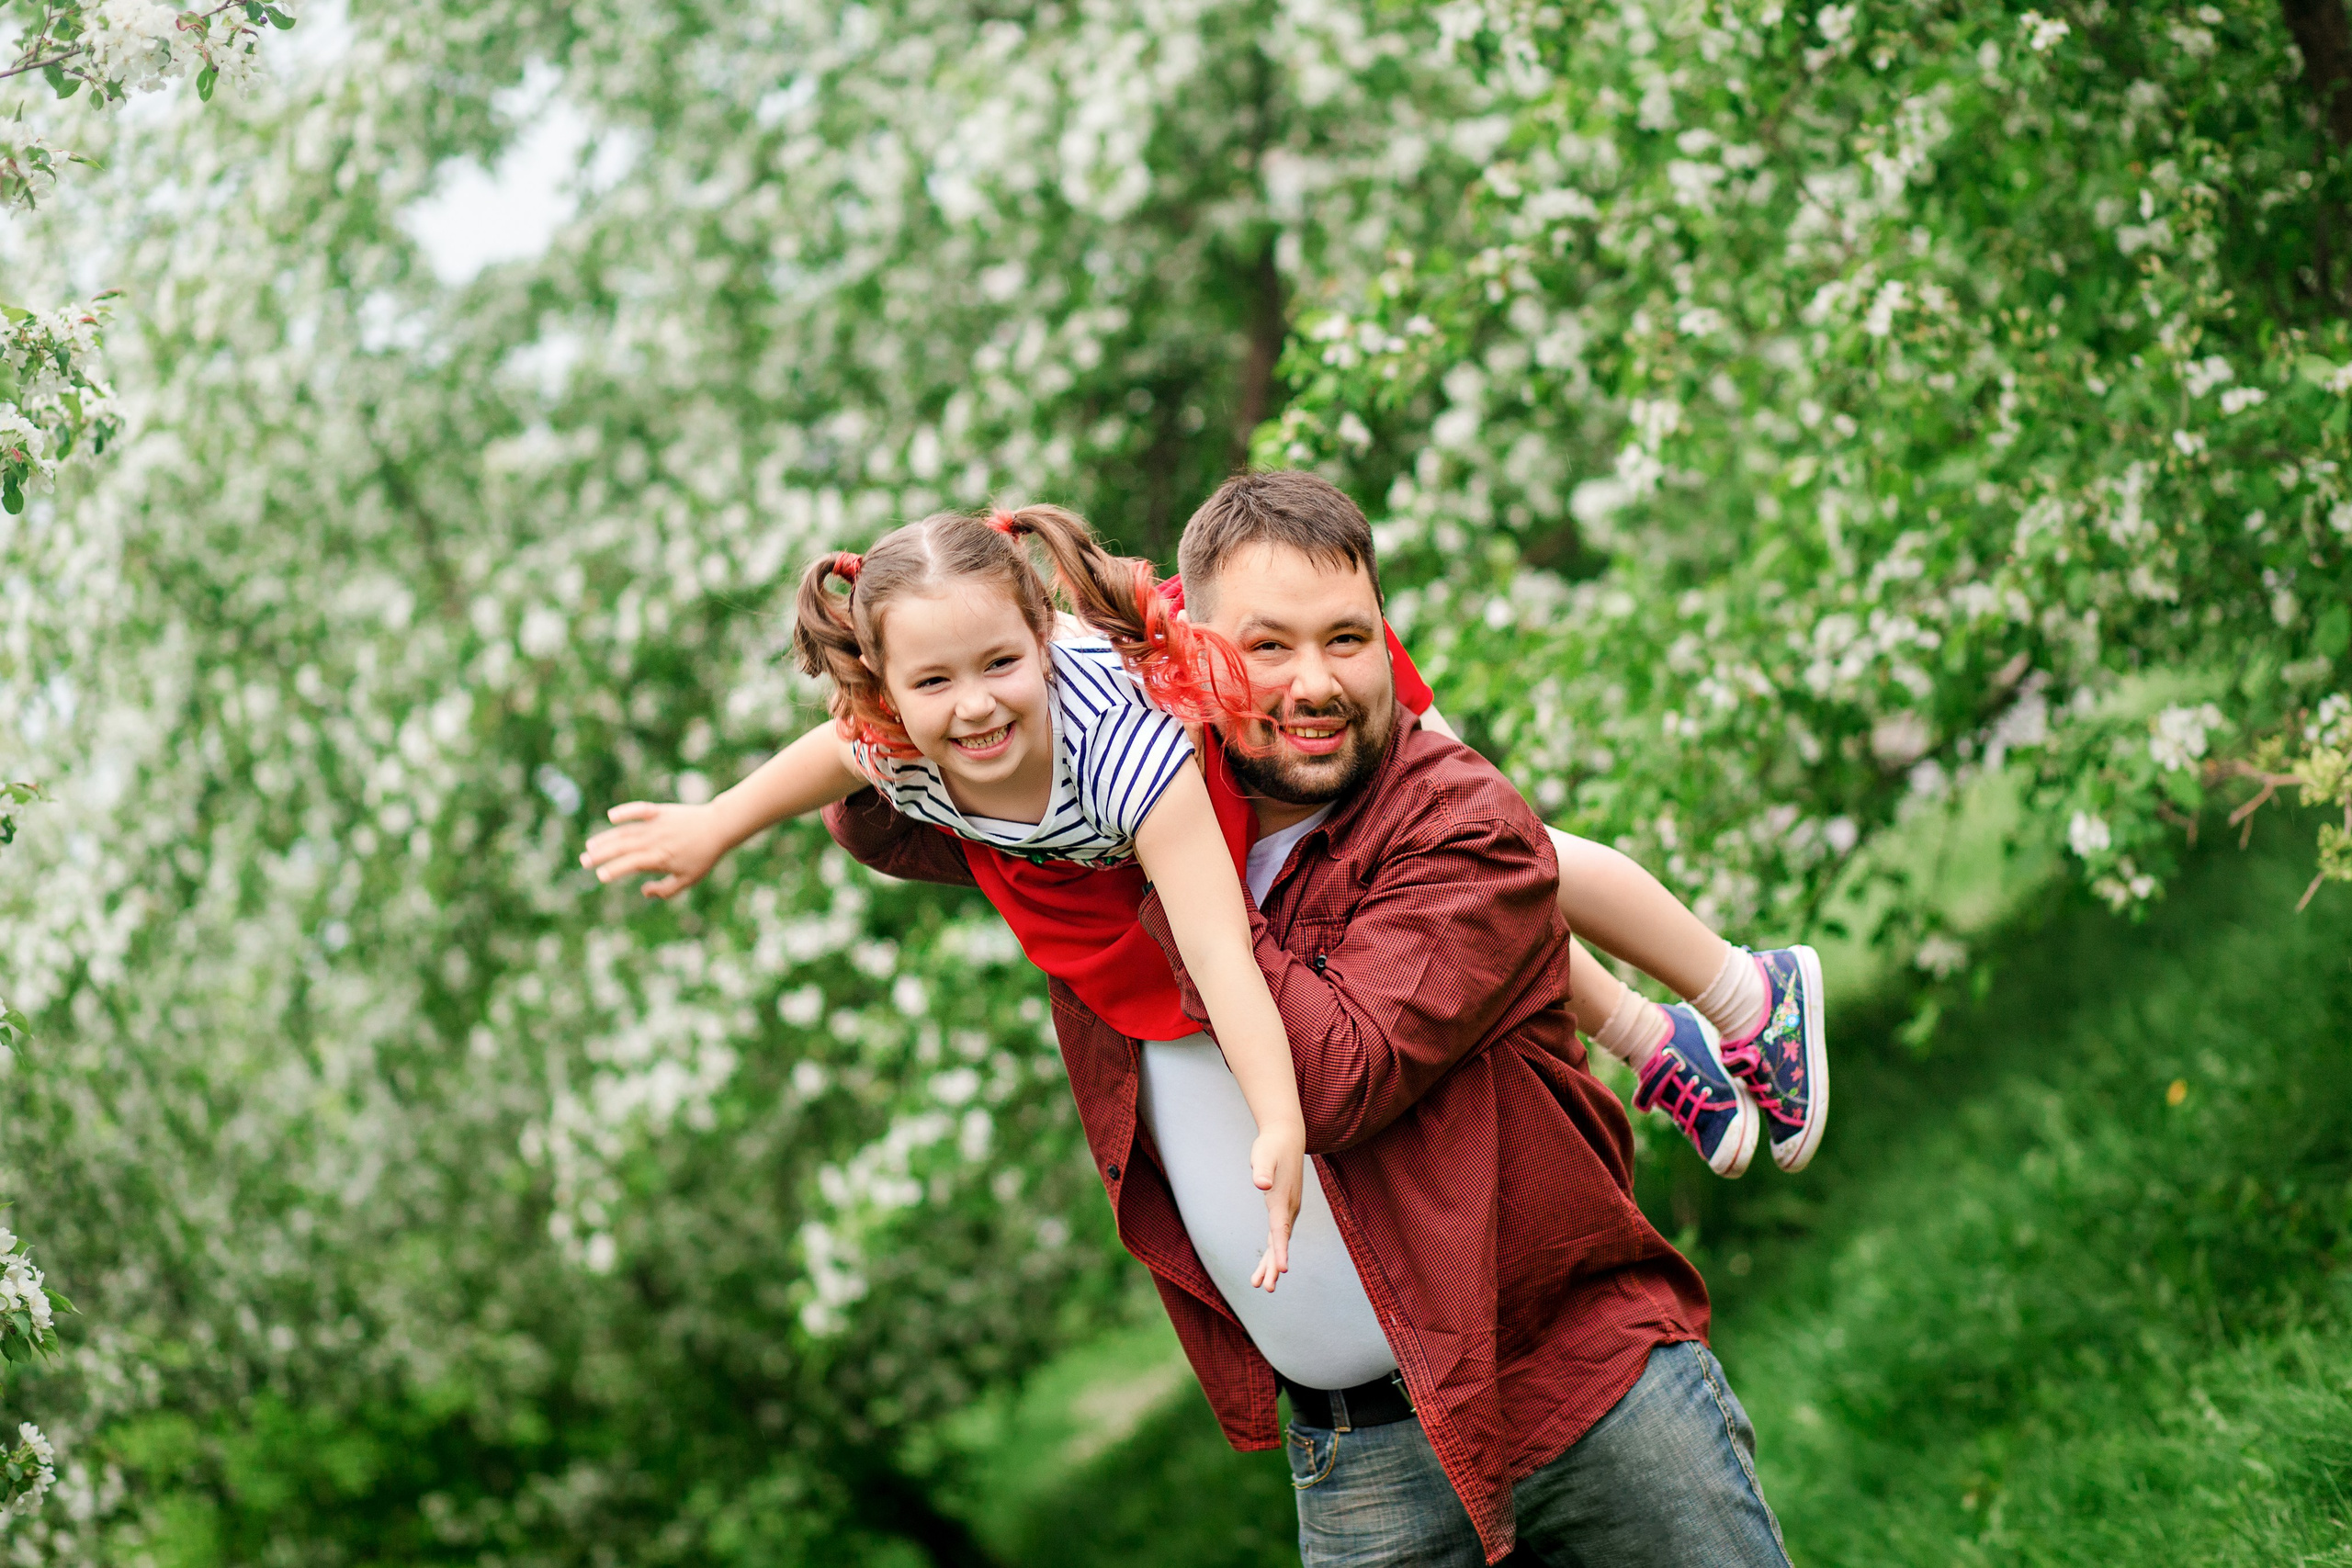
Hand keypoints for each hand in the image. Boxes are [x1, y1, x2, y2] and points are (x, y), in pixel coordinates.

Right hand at [580, 801, 729, 897]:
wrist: (719, 827)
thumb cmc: (704, 856)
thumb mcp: (689, 879)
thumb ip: (666, 890)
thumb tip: (644, 891)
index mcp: (660, 858)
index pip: (631, 864)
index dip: (615, 869)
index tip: (600, 876)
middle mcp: (655, 840)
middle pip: (622, 847)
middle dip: (601, 854)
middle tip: (584, 861)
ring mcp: (656, 824)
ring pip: (626, 831)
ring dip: (606, 838)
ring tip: (590, 846)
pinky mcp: (660, 811)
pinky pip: (640, 810)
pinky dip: (626, 811)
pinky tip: (611, 816)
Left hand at [1247, 1122, 1304, 1292]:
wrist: (1286, 1138)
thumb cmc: (1272, 1146)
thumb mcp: (1264, 1155)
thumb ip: (1263, 1170)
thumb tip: (1261, 1184)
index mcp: (1282, 1200)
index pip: (1281, 1230)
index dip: (1281, 1250)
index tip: (1282, 1269)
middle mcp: (1288, 1209)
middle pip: (1280, 1242)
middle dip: (1273, 1266)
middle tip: (1266, 1288)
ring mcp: (1287, 1210)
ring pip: (1278, 1242)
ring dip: (1270, 1264)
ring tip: (1258, 1284)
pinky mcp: (1283, 1208)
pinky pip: (1277, 1235)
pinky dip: (1271, 1251)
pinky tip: (1265, 1263)